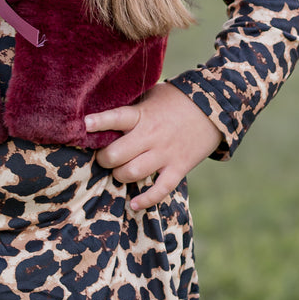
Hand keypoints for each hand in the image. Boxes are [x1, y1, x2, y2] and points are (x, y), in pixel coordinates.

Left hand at [84, 82, 222, 210]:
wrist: (215, 107)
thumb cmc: (176, 99)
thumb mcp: (152, 95)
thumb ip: (132, 106)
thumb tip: (104, 110)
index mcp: (142, 115)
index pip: (116, 118)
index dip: (99, 122)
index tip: (83, 125)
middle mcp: (151, 136)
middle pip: (117, 154)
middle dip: (104, 159)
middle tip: (103, 157)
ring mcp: (165, 154)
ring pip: (132, 173)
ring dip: (119, 176)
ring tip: (118, 171)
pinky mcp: (178, 168)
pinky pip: (160, 189)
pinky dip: (146, 200)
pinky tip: (134, 204)